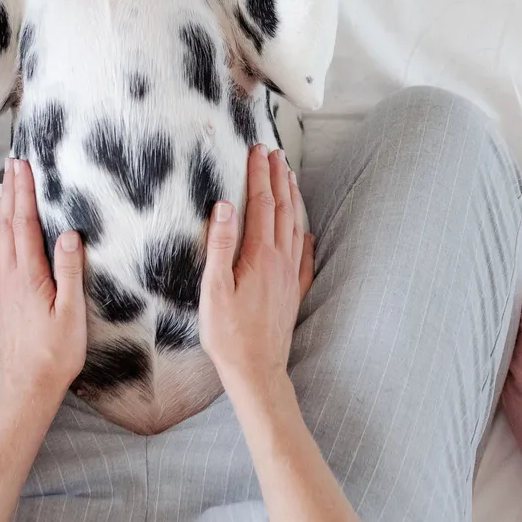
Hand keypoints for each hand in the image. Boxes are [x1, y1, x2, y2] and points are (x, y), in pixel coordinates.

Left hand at [0, 158, 86, 419]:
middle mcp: (9, 276)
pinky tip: (0, 228)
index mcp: (28, 275)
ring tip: (6, 185)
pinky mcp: (2, 296)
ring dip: (2, 207)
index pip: (24, 223)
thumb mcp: (71, 313)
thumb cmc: (55, 353)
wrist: (27, 386)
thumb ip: (69, 271)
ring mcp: (3, 286)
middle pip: (6, 223)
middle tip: (14, 163)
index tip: (24, 165)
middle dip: (10, 191)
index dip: (24, 192)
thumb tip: (70, 234)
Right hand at [200, 145, 315, 406]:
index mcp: (259, 255)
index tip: (258, 151)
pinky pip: (305, 255)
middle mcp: (281, 261)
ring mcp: (290, 276)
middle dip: (278, 178)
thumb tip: (225, 206)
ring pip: (296, 227)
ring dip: (292, 199)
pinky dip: (305, 235)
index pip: (260, 204)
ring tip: (289, 178)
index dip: (259, 175)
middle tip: (275, 153)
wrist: (256, 370)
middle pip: (281, 209)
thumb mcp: (214, 289)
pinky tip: (307, 231)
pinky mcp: (294, 292)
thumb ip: (220, 246)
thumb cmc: (228, 334)